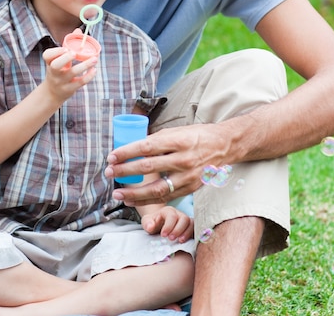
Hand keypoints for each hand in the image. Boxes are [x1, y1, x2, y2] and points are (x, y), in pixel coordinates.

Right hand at [42, 43, 97, 102]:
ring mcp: (61, 81)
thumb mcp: (59, 59)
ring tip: (94, 59)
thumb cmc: (58, 70)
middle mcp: (54, 72)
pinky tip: (94, 70)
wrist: (53, 93)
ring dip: (84, 65)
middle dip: (65, 58)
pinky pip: (80, 82)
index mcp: (50, 62)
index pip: (47, 55)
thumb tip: (78, 31)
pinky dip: (88, 76)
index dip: (56, 51)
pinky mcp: (69, 89)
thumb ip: (68, 45)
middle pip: (56, 65)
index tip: (66, 48)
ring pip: (72, 73)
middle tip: (75, 53)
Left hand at [105, 123, 222, 205]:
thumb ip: (156, 141)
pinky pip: (166, 197)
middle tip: (109, 172)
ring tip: (118, 194)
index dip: (127, 152)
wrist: (224, 145)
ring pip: (156, 188)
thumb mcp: (177, 131)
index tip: (111, 157)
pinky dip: (147, 200)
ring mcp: (188, 176)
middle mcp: (183, 158)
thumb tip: (132, 149)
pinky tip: (133, 201)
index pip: (146, 147)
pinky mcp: (191, 188)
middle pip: (148, 166)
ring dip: (134, 193)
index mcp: (178, 140)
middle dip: (125, 171)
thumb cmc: (196, 135)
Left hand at [141, 206, 193, 242]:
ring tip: (180, 241)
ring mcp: (185, 220)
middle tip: (171, 239)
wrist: (158, 224)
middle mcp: (179, 213)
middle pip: (184, 218)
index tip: (163, 235)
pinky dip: (192, 235)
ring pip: (191, 223)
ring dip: (187, 233)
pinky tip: (187, 242)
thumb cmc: (153, 222)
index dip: (169, 226)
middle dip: (178, 229)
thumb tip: (150, 226)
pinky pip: (196, 229)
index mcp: (168, 211)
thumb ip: (147, 223)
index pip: (172, 216)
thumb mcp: (147, 222)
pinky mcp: (190, 226)